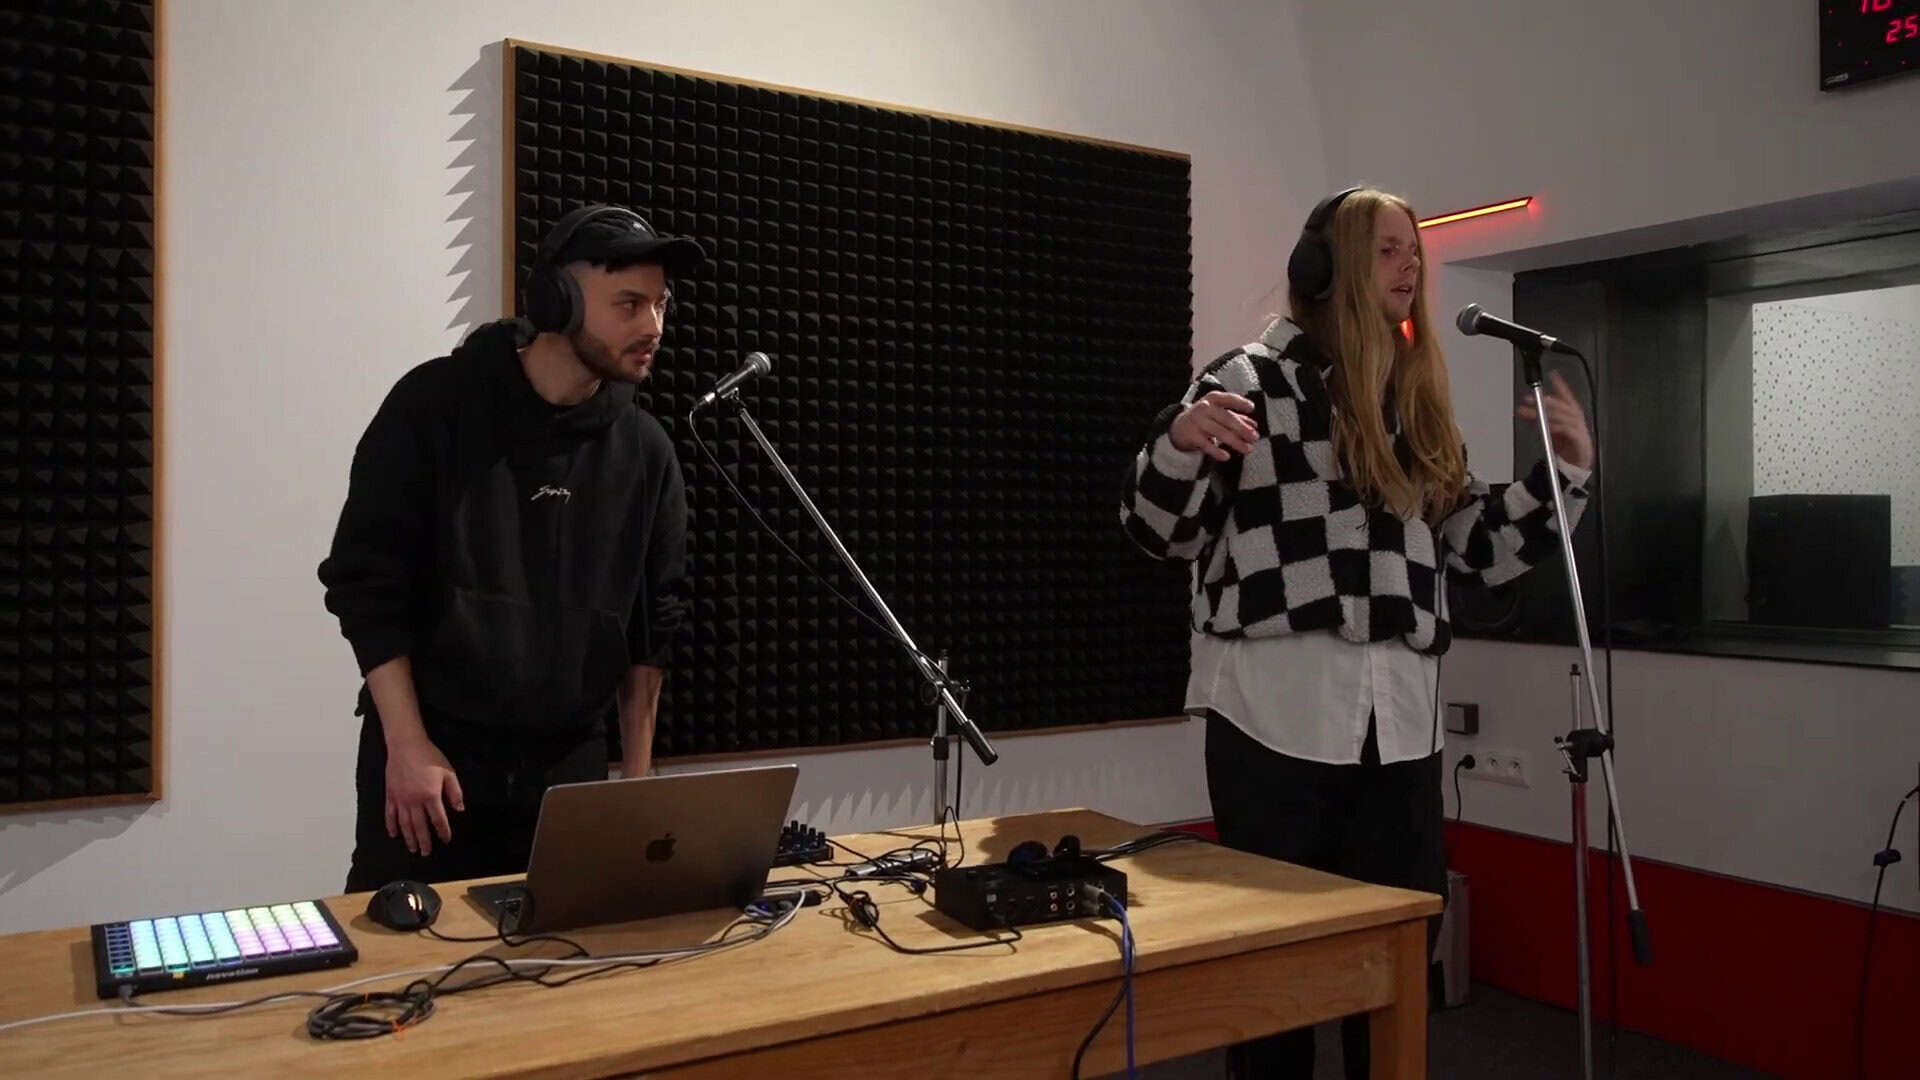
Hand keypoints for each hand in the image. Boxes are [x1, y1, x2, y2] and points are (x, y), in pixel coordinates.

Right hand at [384, 737, 464, 856]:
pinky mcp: (390, 795)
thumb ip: (454, 792)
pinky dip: (392, 826)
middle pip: (420, 827)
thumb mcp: (448, 772)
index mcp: (431, 795)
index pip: (438, 819)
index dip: (443, 831)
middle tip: (427, 853)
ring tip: (413, 849)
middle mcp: (414, 801)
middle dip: (424, 841)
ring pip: (405, 824)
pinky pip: (390, 815)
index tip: (446, 840)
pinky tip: (394, 834)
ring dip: (409, 838)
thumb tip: (459, 809)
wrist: (406, 745)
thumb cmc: (429, 757)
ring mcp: (400, 799)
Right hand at [1168, 391, 1258, 461]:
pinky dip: (1217, 452)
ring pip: (1220, 433)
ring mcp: (1198, 421)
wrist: (1178, 427)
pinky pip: (1207, 445)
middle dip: (1242, 429)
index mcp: (1213, 399)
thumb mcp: (1218, 412)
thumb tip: (1254, 425)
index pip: (1228, 398)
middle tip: (1254, 437)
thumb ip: (1236, 417)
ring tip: (1247, 449)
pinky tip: (1226, 456)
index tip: (1251, 407)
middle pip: (1227, 418)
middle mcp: (1205, 408)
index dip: (1240, 402)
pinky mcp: (1192, 436)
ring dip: (1236, 442)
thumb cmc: (1203, 418)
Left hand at [1517, 371, 1593, 470]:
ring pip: (1562, 417)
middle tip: (1528, 399)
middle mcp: (1576, 419)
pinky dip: (1557, 427)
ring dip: (1545, 414)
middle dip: (1544, 401)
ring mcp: (1579, 429)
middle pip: (1561, 406)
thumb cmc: (1566, 445)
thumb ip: (1538, 419)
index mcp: (1571, 415)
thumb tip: (1523, 410)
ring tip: (1530, 413)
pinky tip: (1548, 426)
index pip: (1566, 396)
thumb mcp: (1549, 429)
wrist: (1576, 464)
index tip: (1553, 375)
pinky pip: (1568, 431)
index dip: (1560, 385)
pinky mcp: (1579, 441)